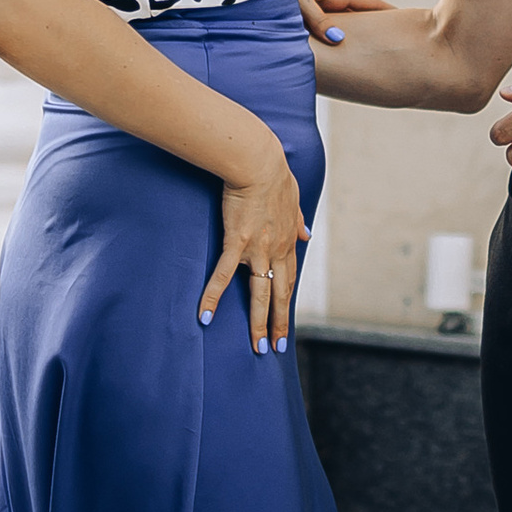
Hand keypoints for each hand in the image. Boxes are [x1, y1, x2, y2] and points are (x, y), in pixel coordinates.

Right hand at [199, 134, 308, 351]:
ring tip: (257, 347)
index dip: (288, 303)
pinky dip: (213, 296)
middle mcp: (276, 250)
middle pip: (280, 295)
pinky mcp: (236, 242)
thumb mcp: (294, 199)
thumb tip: (307, 234)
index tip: (287, 323)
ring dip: (259, 323)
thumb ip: (298, 220)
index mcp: (287, 241)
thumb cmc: (274, 175)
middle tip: (276, 348)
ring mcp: (257, 249)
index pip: (289, 280)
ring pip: (259, 294)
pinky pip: (223, 275)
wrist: (259, 163)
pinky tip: (204, 316)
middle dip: (279, 324)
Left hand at [296, 0, 391, 48]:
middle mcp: (332, 1)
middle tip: (392, 43)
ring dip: (353, 37)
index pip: (369, 3)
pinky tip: (336, 52)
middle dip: (374, 28)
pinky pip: (325, 31)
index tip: (406, 18)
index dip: (388, 10)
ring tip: (367, 53)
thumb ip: (318, 20)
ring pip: (343, 26)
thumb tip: (338, 39)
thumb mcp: (301, 0)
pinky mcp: (306, 17)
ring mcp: (320, 9)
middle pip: (359, 18)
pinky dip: (333, 40)